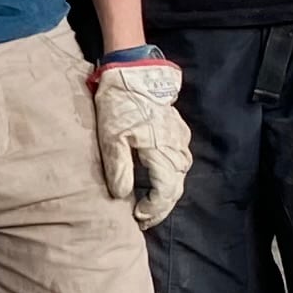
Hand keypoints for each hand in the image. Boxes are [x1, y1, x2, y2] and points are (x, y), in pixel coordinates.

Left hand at [88, 53, 191, 225]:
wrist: (135, 74)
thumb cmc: (120, 105)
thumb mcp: (112, 138)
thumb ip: (119, 169)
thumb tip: (122, 195)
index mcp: (161, 153)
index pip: (165, 192)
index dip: (154, 210)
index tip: (139, 218)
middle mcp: (177, 149)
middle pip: (175, 188)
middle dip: (161, 207)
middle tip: (144, 219)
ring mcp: (180, 139)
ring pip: (180, 175)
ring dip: (167, 193)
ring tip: (150, 204)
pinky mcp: (179, 131)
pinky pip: (180, 161)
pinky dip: (170, 176)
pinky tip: (158, 180)